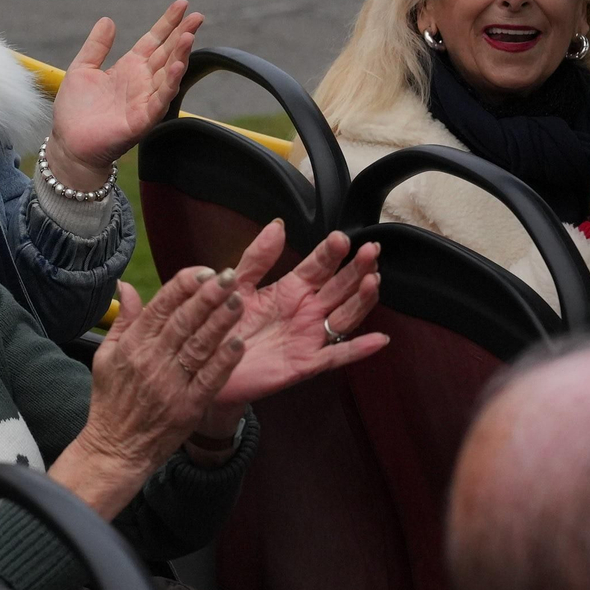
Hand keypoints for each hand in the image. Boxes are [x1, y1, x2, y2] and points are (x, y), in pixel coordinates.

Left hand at [45, 0, 202, 188]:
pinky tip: (176, 67)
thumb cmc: (75, 110)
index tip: (182, 5)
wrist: (69, 144)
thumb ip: (96, 46)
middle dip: (182, 35)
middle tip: (197, 17)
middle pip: (167, 53)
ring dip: (180, 56)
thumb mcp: (82, 69)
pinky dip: (169, 84)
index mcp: (129, 67)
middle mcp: (142, 81)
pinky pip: (160, 99)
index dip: (167, 23)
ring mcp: (145, 99)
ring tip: (188, 36)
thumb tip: (108, 20)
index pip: (154, 40)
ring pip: (168, 74)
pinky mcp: (142, 119)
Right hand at [75, 264, 251, 476]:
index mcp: (132, 345)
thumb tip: (127, 285)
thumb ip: (123, 319)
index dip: (183, 286)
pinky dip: (224, 361)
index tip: (203, 271)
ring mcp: (171, 385)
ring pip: (199, 346)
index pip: (160, 307)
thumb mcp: (106, 356)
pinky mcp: (188, 407)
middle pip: (184, 322)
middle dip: (208, 296)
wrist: (115, 448)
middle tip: (229, 276)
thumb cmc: (111, 401)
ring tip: (238, 300)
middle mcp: (152, 361)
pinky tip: (239, 343)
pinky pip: (210, 379)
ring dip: (220, 322)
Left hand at [212, 221, 387, 408]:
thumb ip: (257, 257)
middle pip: (340, 287)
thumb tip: (277, 225)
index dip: (331, 253)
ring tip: (372, 281)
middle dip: (356, 269)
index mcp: (291, 289)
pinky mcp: (305, 363)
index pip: (318, 266)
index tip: (340, 238)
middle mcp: (306, 311)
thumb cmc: (223, 324)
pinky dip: (358, 350)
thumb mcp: (236, 285)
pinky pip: (336, 356)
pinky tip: (379, 340)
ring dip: (362, 300)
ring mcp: (309, 337)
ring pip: (345, 316)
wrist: (210, 363)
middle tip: (369, 251)